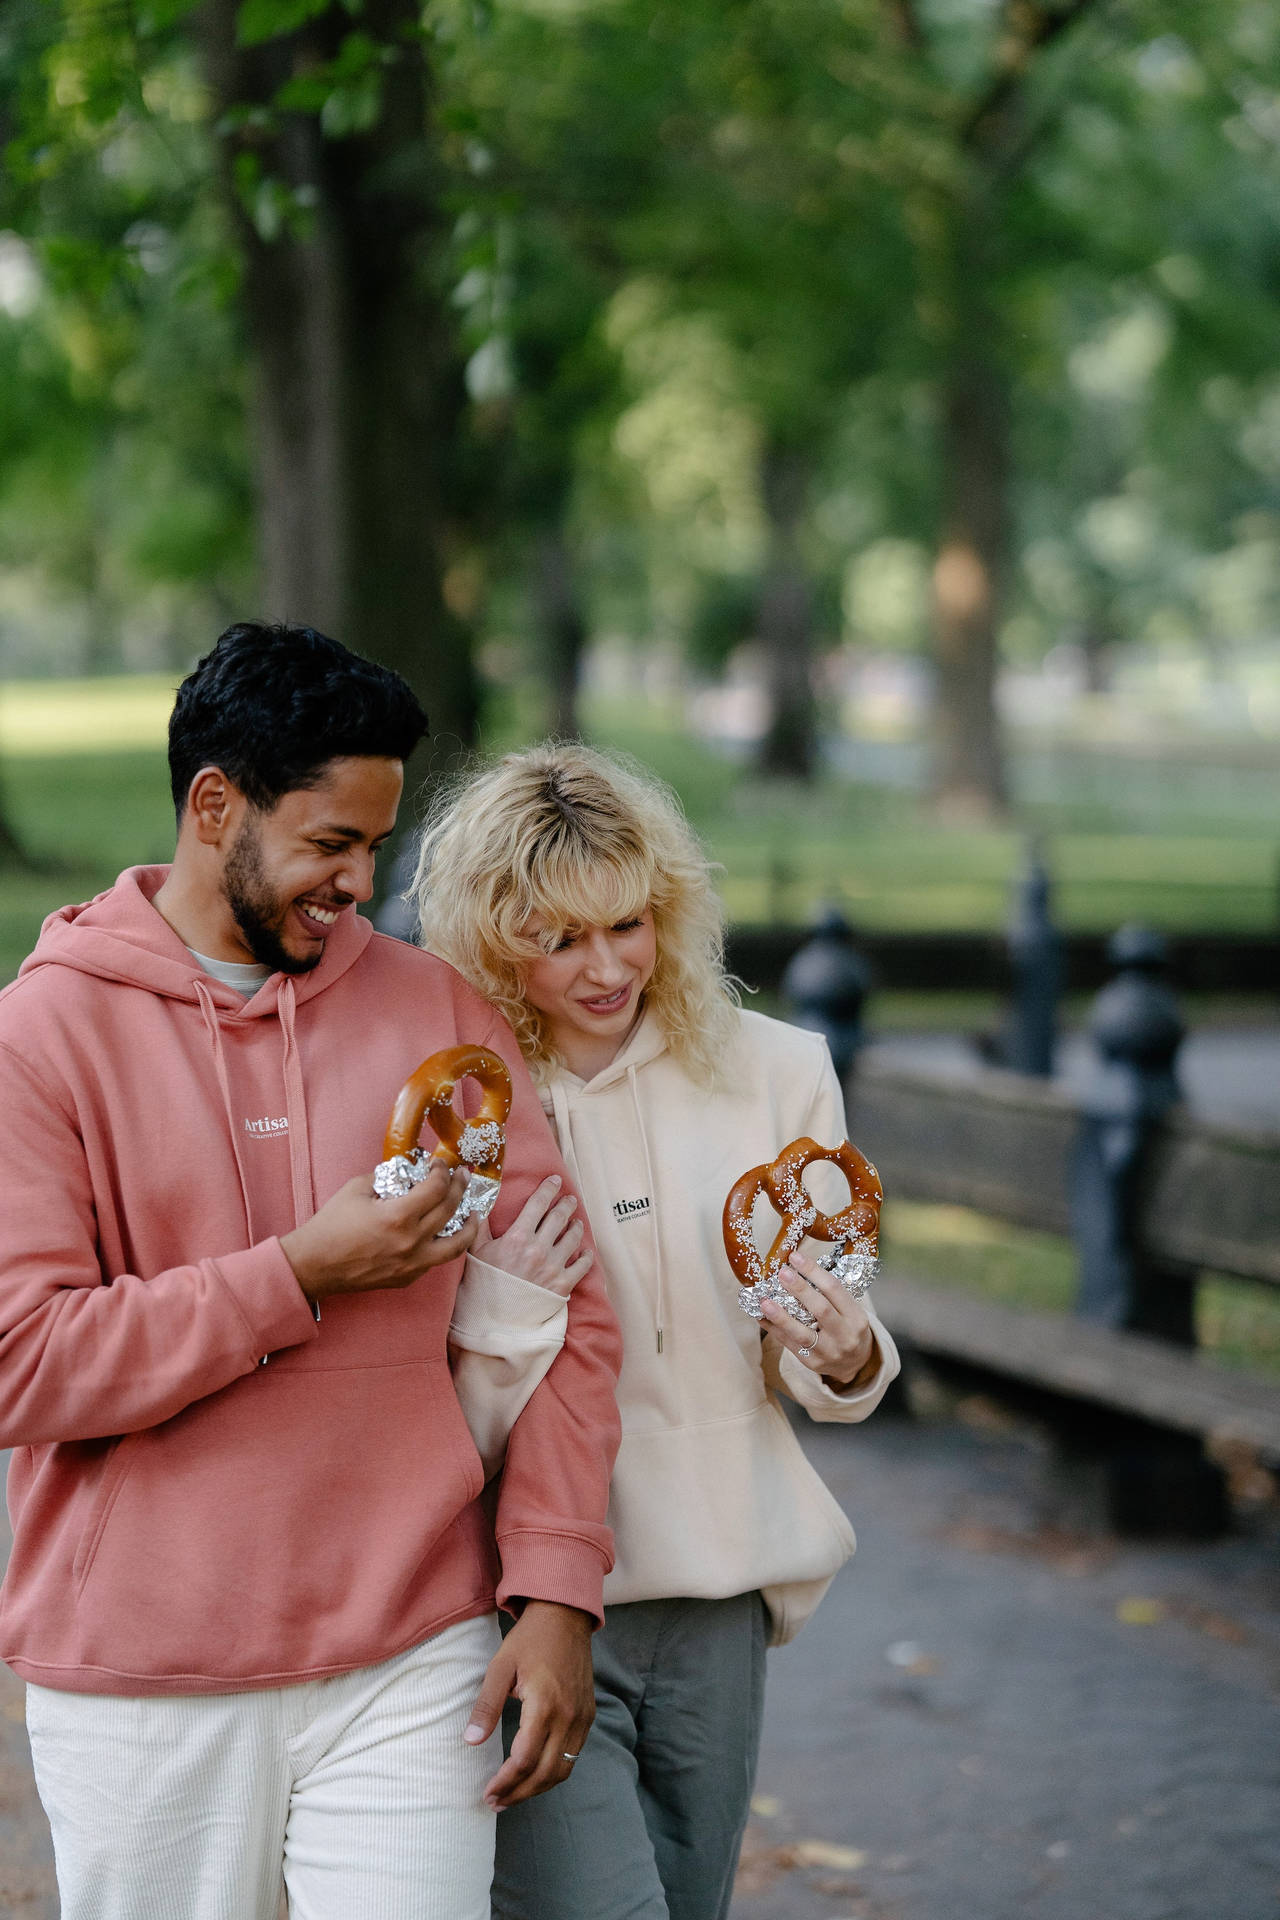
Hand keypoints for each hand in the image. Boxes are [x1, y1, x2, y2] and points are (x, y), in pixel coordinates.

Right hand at [280, 1161, 478, 1301]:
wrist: (313, 1265)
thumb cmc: (331, 1225)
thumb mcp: (357, 1189)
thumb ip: (386, 1177)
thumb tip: (408, 1170)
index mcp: (398, 1216)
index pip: (437, 1188)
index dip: (443, 1172)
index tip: (440, 1165)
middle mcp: (411, 1242)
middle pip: (450, 1209)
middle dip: (460, 1187)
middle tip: (462, 1176)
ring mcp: (412, 1264)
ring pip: (456, 1245)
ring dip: (470, 1226)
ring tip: (474, 1213)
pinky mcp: (407, 1278)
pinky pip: (436, 1260)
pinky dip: (445, 1244)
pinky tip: (445, 1234)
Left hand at [463, 1601, 594, 1809]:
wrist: (565, 1616)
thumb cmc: (529, 1639)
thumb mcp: (500, 1667)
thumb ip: (486, 1706)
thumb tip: (470, 1742)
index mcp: (544, 1705)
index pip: (524, 1760)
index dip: (504, 1782)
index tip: (487, 1793)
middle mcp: (568, 1716)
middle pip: (545, 1773)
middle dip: (519, 1793)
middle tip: (495, 1803)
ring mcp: (582, 1718)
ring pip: (563, 1769)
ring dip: (537, 1788)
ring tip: (513, 1795)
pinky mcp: (588, 1715)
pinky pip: (573, 1755)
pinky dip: (554, 1772)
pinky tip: (535, 1774)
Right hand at [478, 1177, 592, 1298]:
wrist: (496, 1321)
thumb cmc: (484, 1286)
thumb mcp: (477, 1253)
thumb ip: (480, 1227)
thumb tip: (479, 1204)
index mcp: (518, 1237)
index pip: (538, 1204)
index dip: (548, 1189)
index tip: (555, 1180)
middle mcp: (539, 1249)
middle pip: (559, 1217)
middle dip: (567, 1204)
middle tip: (570, 1199)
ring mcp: (553, 1266)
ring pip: (573, 1238)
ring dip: (577, 1227)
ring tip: (577, 1222)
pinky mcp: (563, 1285)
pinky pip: (582, 1266)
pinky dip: (586, 1257)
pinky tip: (586, 1252)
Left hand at [761, 1247, 876, 1388]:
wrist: (855, 1365)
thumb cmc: (848, 1329)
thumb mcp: (850, 1310)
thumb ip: (830, 1294)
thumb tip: (795, 1268)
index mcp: (856, 1317)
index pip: (834, 1289)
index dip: (814, 1271)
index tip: (795, 1257)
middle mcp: (845, 1335)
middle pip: (821, 1310)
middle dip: (800, 1290)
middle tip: (782, 1273)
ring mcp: (828, 1352)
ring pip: (802, 1333)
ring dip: (781, 1316)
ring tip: (764, 1301)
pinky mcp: (812, 1362)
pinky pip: (789, 1345)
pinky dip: (774, 1329)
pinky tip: (761, 1317)